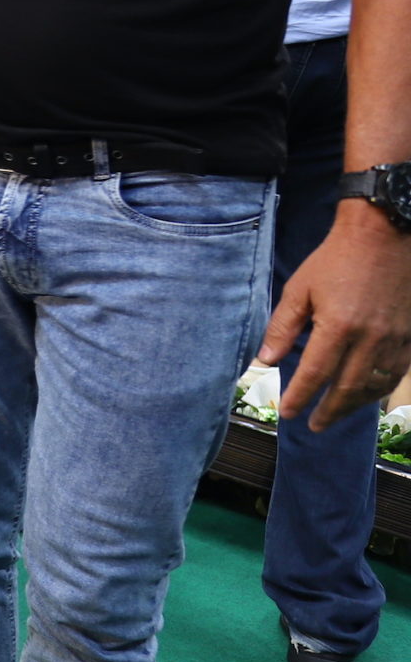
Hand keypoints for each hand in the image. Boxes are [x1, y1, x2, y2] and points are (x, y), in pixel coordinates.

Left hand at [259, 210, 410, 429]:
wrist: (384, 236)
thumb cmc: (335, 260)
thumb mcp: (299, 289)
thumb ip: (282, 327)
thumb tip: (264, 361)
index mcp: (338, 327)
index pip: (315, 374)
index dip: (300, 397)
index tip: (288, 413)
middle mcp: (369, 339)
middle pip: (347, 387)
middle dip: (328, 410)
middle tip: (313, 425)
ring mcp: (394, 339)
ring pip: (374, 385)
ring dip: (354, 405)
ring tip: (335, 414)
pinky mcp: (409, 336)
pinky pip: (396, 373)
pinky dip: (379, 390)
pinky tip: (367, 395)